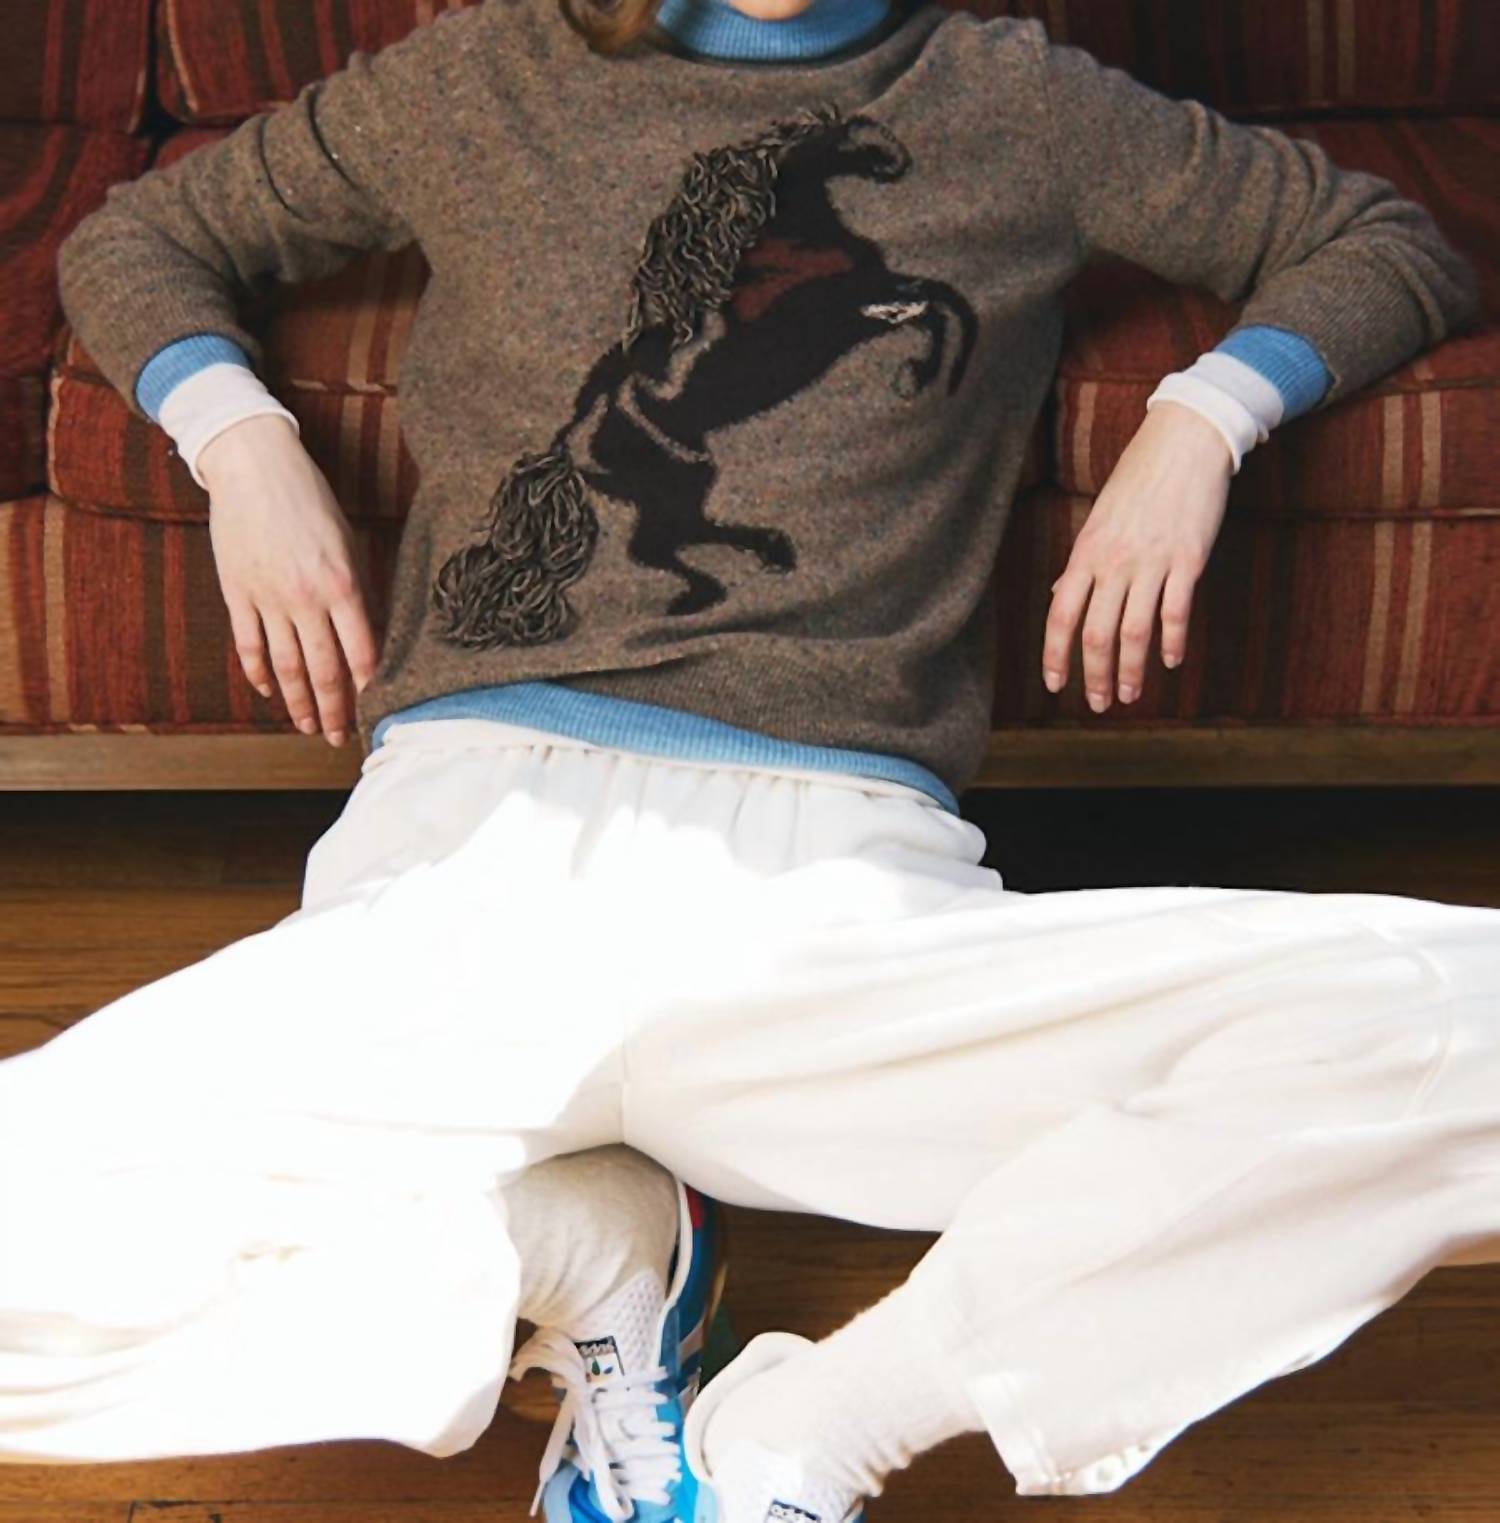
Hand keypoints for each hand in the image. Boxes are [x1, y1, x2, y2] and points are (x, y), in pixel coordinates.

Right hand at [201, 414, 381, 745]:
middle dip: (334, 710)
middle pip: (324, 670)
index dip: (369, 690)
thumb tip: (373, 633)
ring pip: (286, 666)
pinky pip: (249, 645)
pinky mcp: (237, 593)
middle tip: (340, 737)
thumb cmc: (311, 499)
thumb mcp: (350, 541)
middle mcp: (306, 598)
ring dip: (298, 703)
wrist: (253, 465)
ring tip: (308, 728)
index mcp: (342, 585)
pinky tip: (269, 691)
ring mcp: (268, 598)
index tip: (377, 713)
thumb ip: (361, 589)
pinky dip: (259, 673)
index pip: (362, 653)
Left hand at [1042, 400, 1231, 710]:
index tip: (1056, 686)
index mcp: (1086, 554)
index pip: (1060, 616)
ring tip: (1130, 694)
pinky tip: (1170, 663)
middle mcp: (1114, 562)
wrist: (1185, 441)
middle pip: (1095, 633)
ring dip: (1131, 670)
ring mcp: (1151, 561)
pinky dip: (1172, 643)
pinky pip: (1176, 612)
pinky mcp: (1188, 559)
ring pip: (1134, 631)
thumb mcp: (1098, 522)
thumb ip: (1081, 565)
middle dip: (1095, 676)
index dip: (1055, 656)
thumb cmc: (1138, 482)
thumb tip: (1060, 596)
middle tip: (1100, 704)